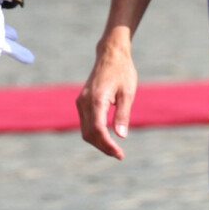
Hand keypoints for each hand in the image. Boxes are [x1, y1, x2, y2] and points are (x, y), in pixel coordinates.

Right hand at [77, 32, 137, 160]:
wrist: (110, 55)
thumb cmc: (122, 72)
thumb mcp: (128, 93)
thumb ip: (123, 114)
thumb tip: (121, 136)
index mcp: (97, 99)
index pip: (98, 130)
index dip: (108, 145)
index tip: (120, 154)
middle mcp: (85, 102)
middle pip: (89, 133)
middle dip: (103, 147)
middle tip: (119, 155)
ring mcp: (81, 102)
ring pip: (85, 130)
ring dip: (98, 142)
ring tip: (114, 149)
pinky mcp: (82, 102)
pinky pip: (85, 123)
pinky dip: (94, 133)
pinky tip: (107, 137)